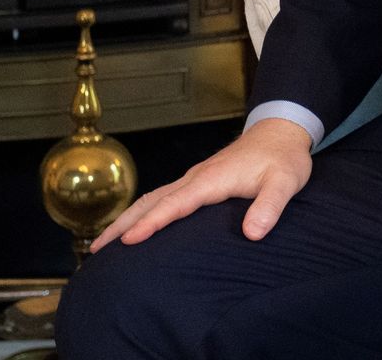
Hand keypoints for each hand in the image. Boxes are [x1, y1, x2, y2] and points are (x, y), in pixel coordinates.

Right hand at [91, 118, 313, 250]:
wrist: (282, 132)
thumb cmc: (284, 158)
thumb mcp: (286, 182)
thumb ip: (270, 206)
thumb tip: (252, 233)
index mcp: (211, 180)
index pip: (175, 204)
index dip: (152, 223)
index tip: (128, 241)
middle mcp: (196, 178)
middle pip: (152, 201)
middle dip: (123, 224)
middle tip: (96, 250)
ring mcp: (194, 178)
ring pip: (152, 198)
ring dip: (127, 218)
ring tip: (103, 243)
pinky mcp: (198, 180)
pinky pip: (162, 197)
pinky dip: (142, 211)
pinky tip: (135, 225)